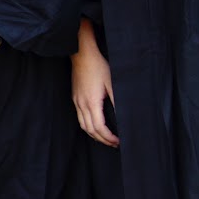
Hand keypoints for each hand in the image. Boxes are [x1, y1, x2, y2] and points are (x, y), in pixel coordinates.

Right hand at [71, 19, 117, 147]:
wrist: (82, 54)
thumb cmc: (98, 67)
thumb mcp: (112, 84)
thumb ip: (117, 102)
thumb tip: (124, 117)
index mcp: (92, 102)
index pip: (99, 128)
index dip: (109, 138)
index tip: (119, 141)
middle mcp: (81, 104)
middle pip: (90, 130)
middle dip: (102, 139)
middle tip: (114, 144)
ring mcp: (76, 101)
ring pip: (83, 125)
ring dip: (94, 134)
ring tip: (105, 138)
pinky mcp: (75, 97)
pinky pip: (80, 117)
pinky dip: (88, 126)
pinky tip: (95, 125)